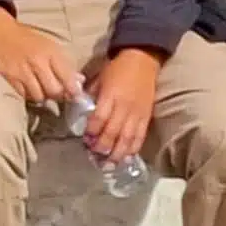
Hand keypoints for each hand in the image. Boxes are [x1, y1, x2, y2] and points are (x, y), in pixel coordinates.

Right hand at [0, 6, 83, 109]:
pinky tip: (31, 89)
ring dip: (43, 97)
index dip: (73, 90)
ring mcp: (23, 71)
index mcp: (51, 52)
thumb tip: (79, 80)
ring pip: (40, 96)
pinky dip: (30, 95)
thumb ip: (63, 63)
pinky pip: (25, 95)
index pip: (67, 78)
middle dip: (58, 96)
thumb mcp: (49, 45)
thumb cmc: (27, 38)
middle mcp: (38, 62)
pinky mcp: (11, 78)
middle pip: (54, 90)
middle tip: (58, 94)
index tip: (75, 95)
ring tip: (43, 91)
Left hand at [82, 47, 161, 163]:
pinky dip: (133, 149)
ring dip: (117, 154)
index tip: (85, 141)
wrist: (142, 59)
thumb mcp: (99, 78)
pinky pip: (140, 136)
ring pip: (127, 138)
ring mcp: (137, 113)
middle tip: (95, 157)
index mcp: (110, 95)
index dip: (92, 132)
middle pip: (113, 132)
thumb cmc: (117, 68)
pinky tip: (125, 158)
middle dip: (103, 147)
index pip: (99, 118)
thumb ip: (91, 95)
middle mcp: (124, 106)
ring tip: (109, 165)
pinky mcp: (146, 117)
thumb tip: (79, 110)